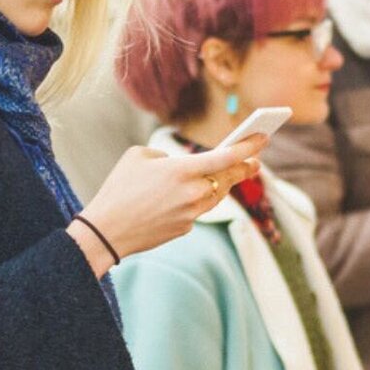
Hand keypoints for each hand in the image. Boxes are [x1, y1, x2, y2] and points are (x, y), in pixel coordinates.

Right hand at [67, 137, 268, 274]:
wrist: (107, 231)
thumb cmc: (118, 189)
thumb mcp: (137, 157)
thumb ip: (166, 155)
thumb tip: (179, 164)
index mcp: (181, 170)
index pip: (225, 157)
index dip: (247, 147)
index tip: (262, 138)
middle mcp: (192, 192)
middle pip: (228, 178)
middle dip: (244, 168)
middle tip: (255, 161)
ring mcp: (191, 213)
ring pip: (216, 195)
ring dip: (223, 184)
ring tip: (231, 174)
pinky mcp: (186, 228)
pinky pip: (199, 210)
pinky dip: (198, 201)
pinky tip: (191, 196)